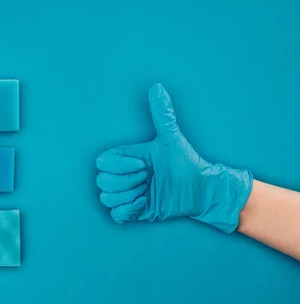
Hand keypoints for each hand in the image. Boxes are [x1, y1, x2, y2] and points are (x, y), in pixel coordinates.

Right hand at [96, 84, 252, 232]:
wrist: (202, 191)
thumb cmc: (187, 163)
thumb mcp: (172, 139)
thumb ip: (162, 115)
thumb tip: (157, 88)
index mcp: (128, 158)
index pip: (103, 162)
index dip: (119, 165)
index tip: (142, 165)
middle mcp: (124, 175)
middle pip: (101, 181)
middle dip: (125, 182)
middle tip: (146, 178)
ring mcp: (127, 194)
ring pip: (106, 198)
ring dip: (127, 196)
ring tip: (146, 192)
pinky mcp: (133, 211)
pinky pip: (115, 215)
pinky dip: (128, 211)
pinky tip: (145, 204)